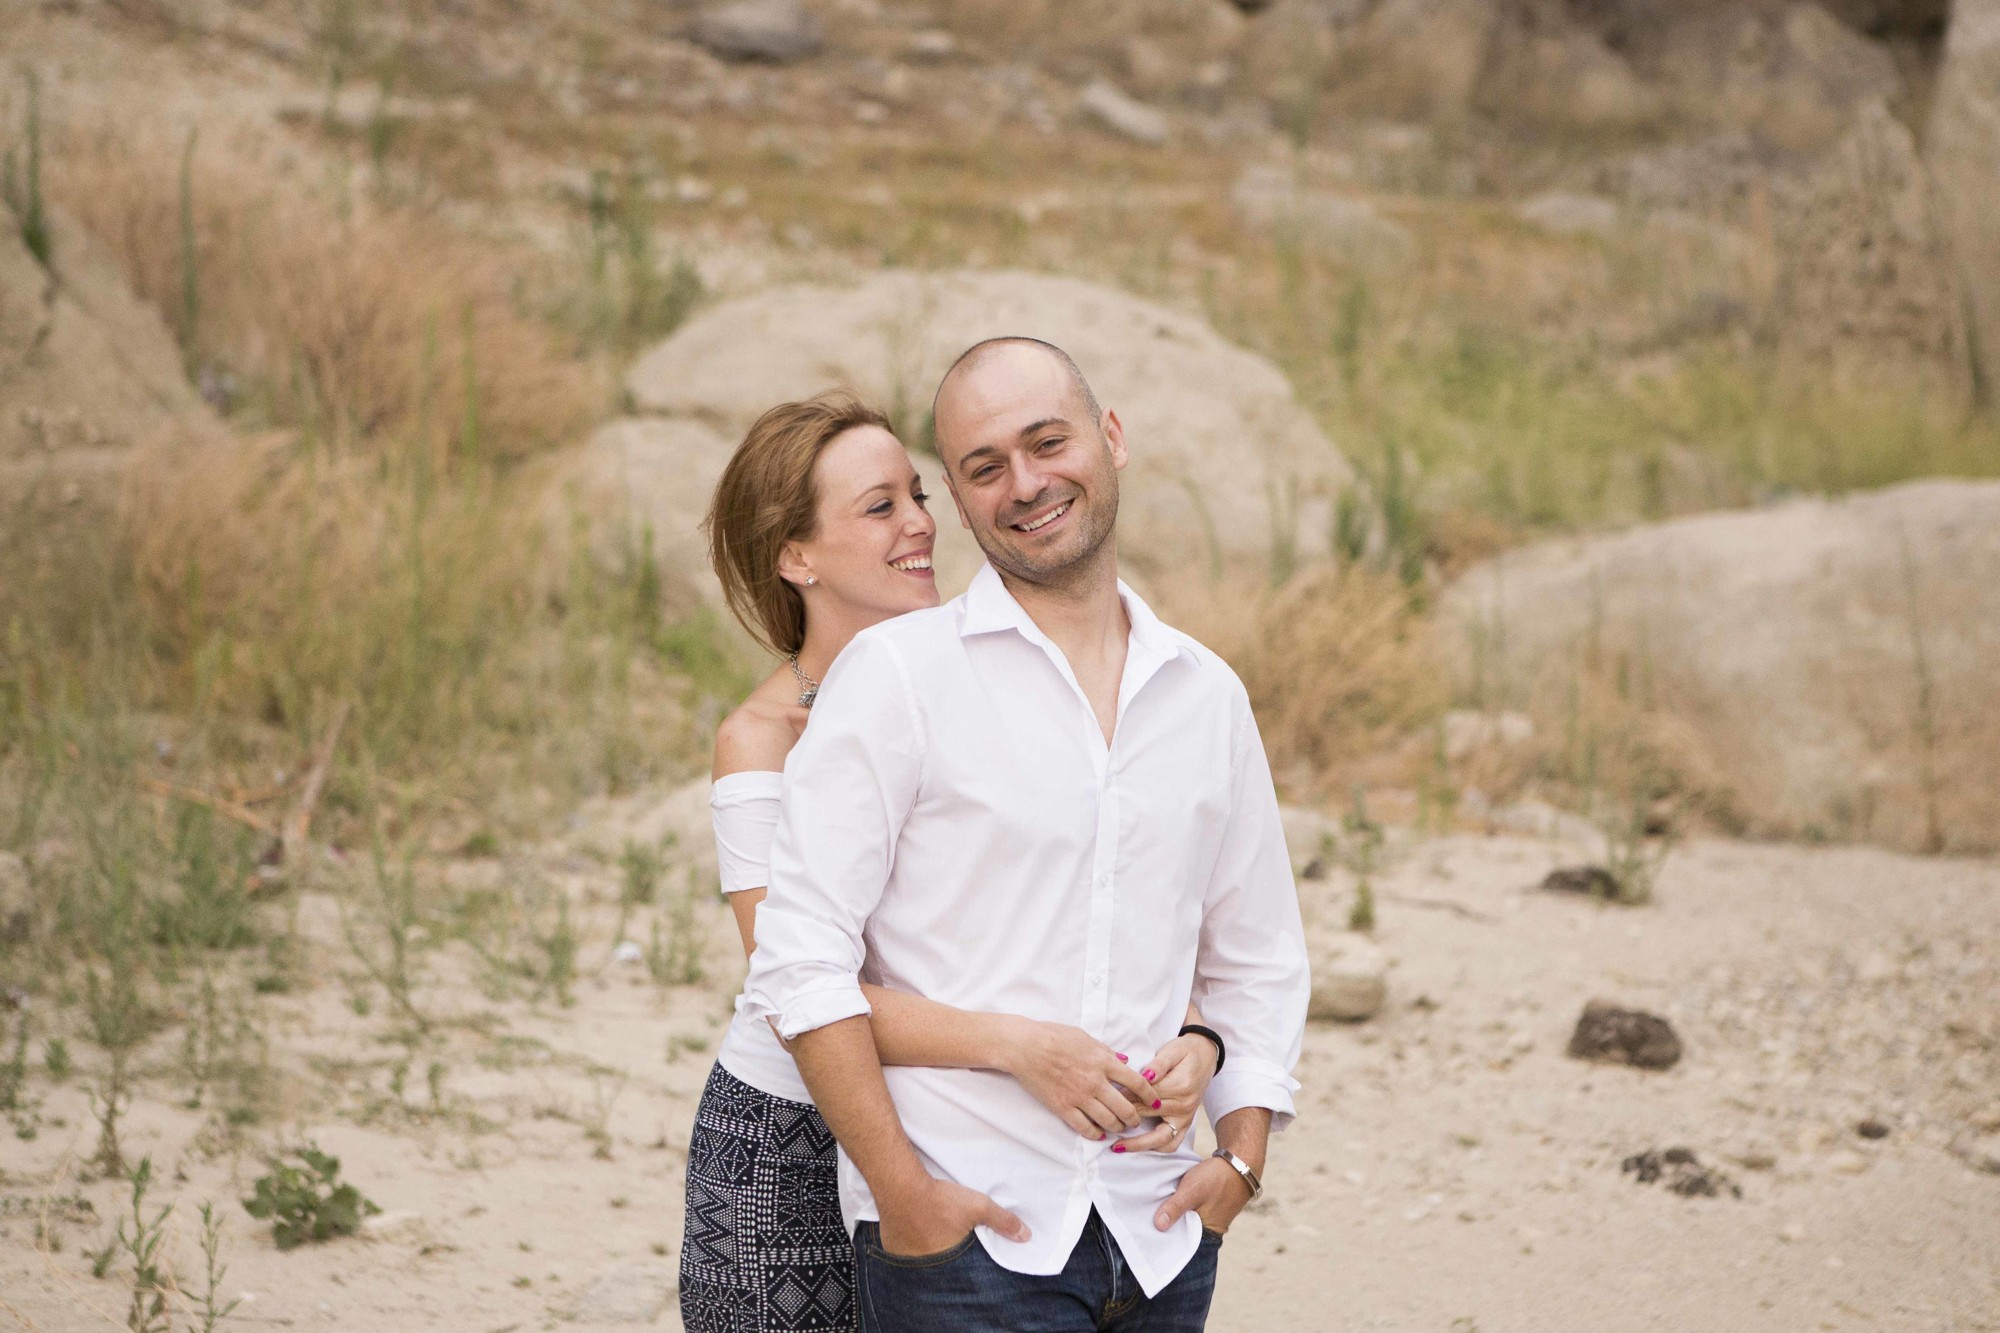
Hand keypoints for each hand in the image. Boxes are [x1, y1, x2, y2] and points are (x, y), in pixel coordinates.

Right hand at [876, 1176, 1027, 1256]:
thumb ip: (1002, 1221)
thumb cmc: (939, 1199)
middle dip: (949, 1259)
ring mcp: (906, 1258)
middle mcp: (925, 1265)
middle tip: (952, 1242)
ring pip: (923, 1260)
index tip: (970, 1255)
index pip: (962, 1272)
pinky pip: (906, 1252)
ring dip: (930, 1252)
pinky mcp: (892, 1247)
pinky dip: (912, 1245)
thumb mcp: (977, 1206)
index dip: (968, 1266)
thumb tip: (1025, 1236)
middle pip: (942, 1267)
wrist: (901, 1186)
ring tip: (935, 1235)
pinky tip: (918, 1231)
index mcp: (947, 1261)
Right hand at [1002, 1019, 1153, 1140]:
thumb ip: (1107, 1051)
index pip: (1136, 1082)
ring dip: (1117, 1127)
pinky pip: (1084, 1127)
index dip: (1150, 1095)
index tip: (1155, 1102)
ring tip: (1119, 1128)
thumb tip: (1125, 1060)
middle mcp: (1095, 1082)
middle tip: (1136, 1121)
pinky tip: (1098, 1134)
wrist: (1026, 1046)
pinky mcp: (1063, 1107)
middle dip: (1135, 1118)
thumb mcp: (1086, 1037)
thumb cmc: (1055, 1036)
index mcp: (1103, 1062)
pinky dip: (1094, 1134)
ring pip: (1107, 1120)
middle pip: (1125, 1107)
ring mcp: (1079, 1097)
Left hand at [1110, 1033, 1218, 1153]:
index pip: (1146, 1096)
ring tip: (1119, 1146)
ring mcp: (1186, 1118)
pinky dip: (1154, 1148)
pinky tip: (1136, 1146)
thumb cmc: (1186, 1051)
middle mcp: (1184, 1106)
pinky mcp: (1186, 1124)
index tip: (1108, 1098)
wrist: (1206, 1056)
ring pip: (1161, 1140)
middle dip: (1125, 1120)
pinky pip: (1172, 1143)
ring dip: (1140, 1145)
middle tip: (1105, 1123)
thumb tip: (1145, 1077)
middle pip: (1148, 1117)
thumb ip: (1158, 1064)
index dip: (1125, 1097)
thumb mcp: (1172, 1050)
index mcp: (1180, 1087)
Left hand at [1153, 1156, 1253, 1234]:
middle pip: (1183, 1233)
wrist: (1238, 1163)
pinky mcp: (1209, 1208)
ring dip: (1175, 1216)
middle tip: (1147, 1219)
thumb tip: (1158, 1226)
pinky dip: (1182, 1208)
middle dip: (1168, 1227)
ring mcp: (1211, 1219)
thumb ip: (1175, 1208)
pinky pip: (1191, 1212)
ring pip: (1187, 1221)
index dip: (1166, 1238)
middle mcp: (1210, 1230)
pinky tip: (1170, 1201)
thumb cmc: (1216, 1178)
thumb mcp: (1192, 1190)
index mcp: (1207, 1232)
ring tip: (1156, 1210)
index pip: (1181, 1242)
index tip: (1148, 1232)